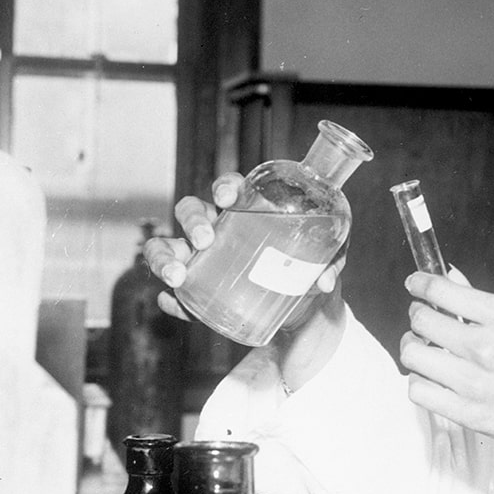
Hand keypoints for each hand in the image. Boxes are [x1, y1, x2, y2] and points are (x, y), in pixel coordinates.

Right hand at [143, 174, 348, 388]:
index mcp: (246, 211)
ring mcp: (201, 260)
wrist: (302, 308)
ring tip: (177, 276)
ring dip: (163, 258)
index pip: (229, 187)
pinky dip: (171, 300)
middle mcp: (217, 229)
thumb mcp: (326, 259)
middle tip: (205, 240)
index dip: (224, 186)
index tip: (228, 197)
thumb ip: (330, 261)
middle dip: (192, 221)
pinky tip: (174, 302)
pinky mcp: (197, 292)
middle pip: (190, 211)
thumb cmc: (309, 269)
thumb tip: (324, 281)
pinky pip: (174, 294)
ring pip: (165, 247)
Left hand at [399, 272, 493, 493]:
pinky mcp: (469, 414)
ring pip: (413, 355)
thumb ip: (490, 303)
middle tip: (425, 318)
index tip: (416, 283)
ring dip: (414, 347)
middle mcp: (486, 347)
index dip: (422, 282)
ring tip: (424, 348)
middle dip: (419, 314)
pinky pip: (419, 392)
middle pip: (422, 320)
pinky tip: (432, 378)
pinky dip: (419, 381)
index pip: (443, 291)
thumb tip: (454, 281)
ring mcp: (475, 383)